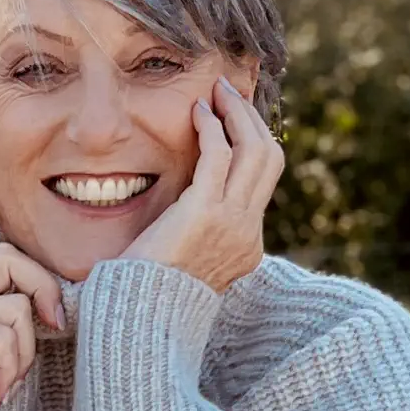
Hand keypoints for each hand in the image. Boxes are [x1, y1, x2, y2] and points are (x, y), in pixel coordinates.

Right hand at [0, 163, 63, 404]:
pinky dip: (12, 367)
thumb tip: (57, 312)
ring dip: (26, 349)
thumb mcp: (9, 362)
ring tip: (6, 381)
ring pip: (14, 302)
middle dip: (44, 292)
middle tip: (55, 329)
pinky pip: (4, 332)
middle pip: (10, 259)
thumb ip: (19, 326)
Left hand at [118, 75, 284, 292]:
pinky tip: (196, 112)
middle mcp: (247, 233)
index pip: (262, 184)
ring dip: (237, 114)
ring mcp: (233, 223)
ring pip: (255, 150)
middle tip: (229, 94)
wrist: (139, 318)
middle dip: (252, 120)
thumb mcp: (182, 268)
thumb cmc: (145, 296)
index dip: (250, 145)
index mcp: (245, 248)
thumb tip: (179, 220)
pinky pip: (220, 155)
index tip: (231, 121)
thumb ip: (192, 240)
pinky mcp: (206, 213)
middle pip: (270, 159)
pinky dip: (212, 127)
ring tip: (217, 91)